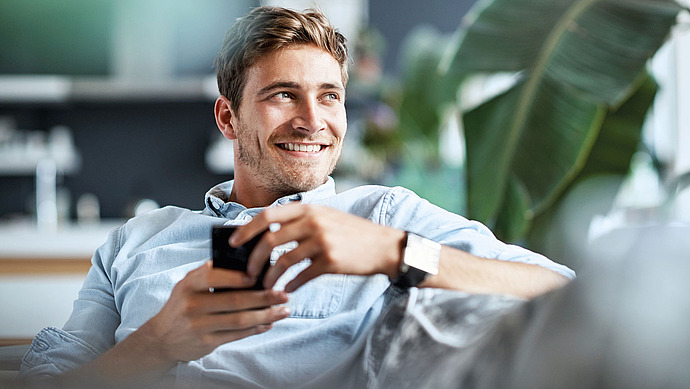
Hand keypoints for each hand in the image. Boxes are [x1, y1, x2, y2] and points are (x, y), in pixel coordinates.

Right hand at [138, 261, 289, 362]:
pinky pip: (237, 334)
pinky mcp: (206, 342)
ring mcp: (199, 326)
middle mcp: (192, 305)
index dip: (237, 277)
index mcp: (189, 285)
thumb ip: (210, 272)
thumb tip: (244, 263)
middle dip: (263, 297)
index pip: (214, 276)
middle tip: (283, 294)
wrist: (162, 337)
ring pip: (239, 320)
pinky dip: (256, 328)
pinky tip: (269, 323)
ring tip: (283, 310)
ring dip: (265, 315)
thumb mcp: (188, 284)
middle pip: (234, 301)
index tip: (259, 275)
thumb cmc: (182, 304)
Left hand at [230, 204, 405, 291]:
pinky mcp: (330, 261)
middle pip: (270, 240)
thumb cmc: (352, 233)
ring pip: (283, 261)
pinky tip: (287, 290)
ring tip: (266, 286)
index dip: (246, 229)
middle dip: (253, 259)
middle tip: (248, 273)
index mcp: (308, 209)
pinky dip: (290, 285)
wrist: (384, 246)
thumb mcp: (327, 216)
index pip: (268, 216)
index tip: (234, 243)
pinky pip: (301, 276)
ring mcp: (321, 241)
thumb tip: (268, 233)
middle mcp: (313, 222)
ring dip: (270, 276)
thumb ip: (301, 220)